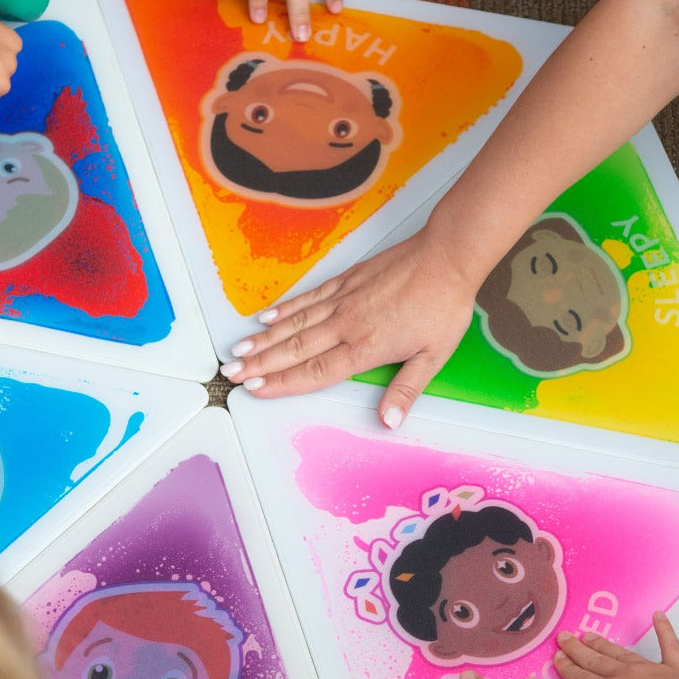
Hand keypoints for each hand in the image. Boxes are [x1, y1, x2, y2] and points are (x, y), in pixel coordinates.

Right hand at [222, 227, 475, 426]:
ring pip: (295, 324)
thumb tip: (388, 421)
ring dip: (264, 340)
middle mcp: (347, 324)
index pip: (315, 371)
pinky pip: (308, 298)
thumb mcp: (433, 356)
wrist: (446, 256)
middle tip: (232, 373)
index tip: (256, 389)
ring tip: (239, 350)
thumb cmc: (443, 305)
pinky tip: (267, 318)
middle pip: (295, 349)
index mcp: (366, 347)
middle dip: (260, 364)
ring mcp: (343, 300)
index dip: (282, 383)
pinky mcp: (346, 280)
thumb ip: (405, 390)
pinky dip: (285, 309)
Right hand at [553, 614, 678, 678]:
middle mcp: (622, 675)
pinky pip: (667, 645)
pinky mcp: (671, 666)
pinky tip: (658, 615)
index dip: (566, 669)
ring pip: (618, 652)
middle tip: (562, 637)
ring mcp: (646, 668)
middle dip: (576, 649)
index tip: (555, 657)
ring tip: (586, 634)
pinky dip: (663, 630)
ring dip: (601, 643)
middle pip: (594, 660)